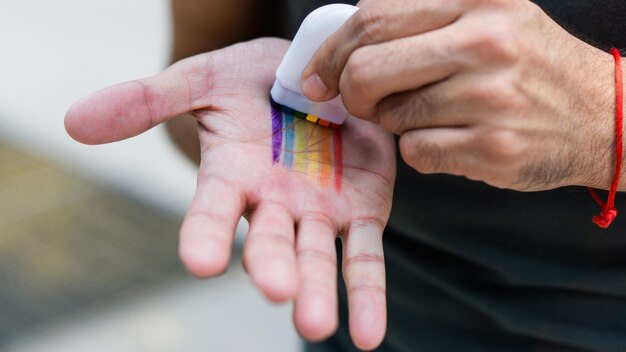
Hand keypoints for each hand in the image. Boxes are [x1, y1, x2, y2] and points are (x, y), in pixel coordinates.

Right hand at [65, 38, 394, 349]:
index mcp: (233, 176)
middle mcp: (273, 204)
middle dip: (270, 267)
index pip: (212, 211)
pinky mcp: (363, 211)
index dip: (206, 234)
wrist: (315, 77)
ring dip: (317, 292)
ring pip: (316, 258)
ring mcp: (318, 212)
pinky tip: (367, 337)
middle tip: (275, 290)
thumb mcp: (202, 80)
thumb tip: (74, 123)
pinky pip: (364, 257)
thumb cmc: (253, 80)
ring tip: (318, 325)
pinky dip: (366, 294)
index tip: (201, 261)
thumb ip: (146, 101)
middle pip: (268, 243)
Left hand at [302, 0, 619, 190]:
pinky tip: (453, 139)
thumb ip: (420, 21)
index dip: (331, 51)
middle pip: (367, 68)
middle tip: (357, 101)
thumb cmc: (530, 66)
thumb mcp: (488, 17)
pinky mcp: (491, 146)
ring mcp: (490, 96)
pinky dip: (420, 149)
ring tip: (432, 115)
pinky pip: (415, 152)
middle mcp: (485, 40)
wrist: (602, 116)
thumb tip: (341, 45)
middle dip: (349, 92)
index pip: (371, 18)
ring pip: (390, 116)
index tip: (319, 75)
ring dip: (394, 122)